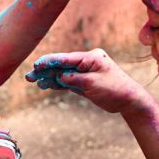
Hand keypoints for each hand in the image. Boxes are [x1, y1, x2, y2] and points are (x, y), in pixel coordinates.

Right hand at [26, 50, 147, 114]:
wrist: (129, 101)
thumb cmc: (115, 89)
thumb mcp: (93, 83)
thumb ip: (74, 78)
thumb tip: (58, 76)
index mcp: (90, 57)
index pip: (65, 58)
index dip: (49, 62)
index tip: (36, 65)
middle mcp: (86, 62)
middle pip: (61, 65)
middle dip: (45, 70)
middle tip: (29, 76)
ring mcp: (85, 72)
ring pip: (62, 74)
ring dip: (48, 77)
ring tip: (33, 81)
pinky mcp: (84, 82)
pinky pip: (67, 81)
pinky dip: (57, 83)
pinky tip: (45, 85)